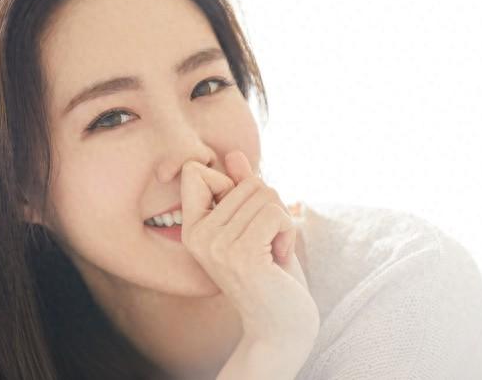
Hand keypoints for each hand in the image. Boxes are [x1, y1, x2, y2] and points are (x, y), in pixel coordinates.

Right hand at [180, 150, 319, 347]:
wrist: (281, 327)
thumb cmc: (271, 275)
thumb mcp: (254, 226)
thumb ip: (241, 191)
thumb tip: (234, 154)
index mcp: (192, 228)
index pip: (195, 171)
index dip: (230, 182)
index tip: (245, 216)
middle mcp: (197, 236)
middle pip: (247, 181)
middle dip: (270, 207)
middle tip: (266, 243)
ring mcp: (217, 246)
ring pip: (265, 194)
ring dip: (281, 221)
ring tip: (272, 252)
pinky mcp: (241, 255)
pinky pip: (275, 213)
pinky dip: (288, 231)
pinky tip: (278, 259)